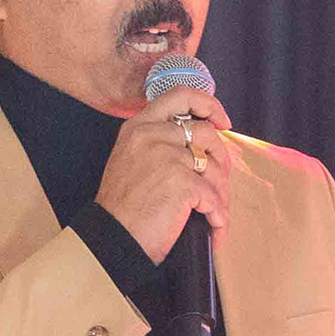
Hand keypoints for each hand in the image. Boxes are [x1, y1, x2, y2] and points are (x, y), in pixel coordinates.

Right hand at [93, 87, 232, 262]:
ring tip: (215, 212)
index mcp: (139, 127)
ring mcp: (168, 157)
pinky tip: (213, 227)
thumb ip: (157, 143)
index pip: (180, 96)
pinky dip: (218, 216)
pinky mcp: (182, 182)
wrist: (113, 239)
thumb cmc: (122, 209)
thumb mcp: (131, 160)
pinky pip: (213, 196)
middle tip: (221, 178)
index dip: (208, 104)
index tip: (222, 121)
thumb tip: (198, 144)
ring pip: (213, 167)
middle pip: (206, 132)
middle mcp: (153, 136)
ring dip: (220, 193)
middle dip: (221, 157)